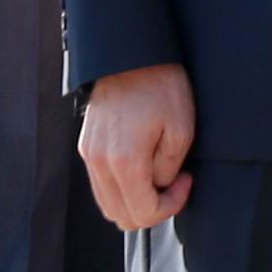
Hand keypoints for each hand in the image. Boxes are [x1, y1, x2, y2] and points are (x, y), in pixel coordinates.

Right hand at [82, 64, 197, 230]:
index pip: (143, 214)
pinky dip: (121, 187)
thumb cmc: (161, 87)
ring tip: (158, 173)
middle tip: (173, 182)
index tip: (185, 182)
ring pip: (108, 204)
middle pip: (121, 216)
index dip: (170, 206)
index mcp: (124, 162)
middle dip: (152, 209)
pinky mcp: (86, 145)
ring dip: (135, 200)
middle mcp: (99, 162)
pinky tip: (141, 166)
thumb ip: (168, 171)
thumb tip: (159, 187)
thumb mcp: (180, 131)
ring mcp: (89, 154)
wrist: (132, 54)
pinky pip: (101, 184)